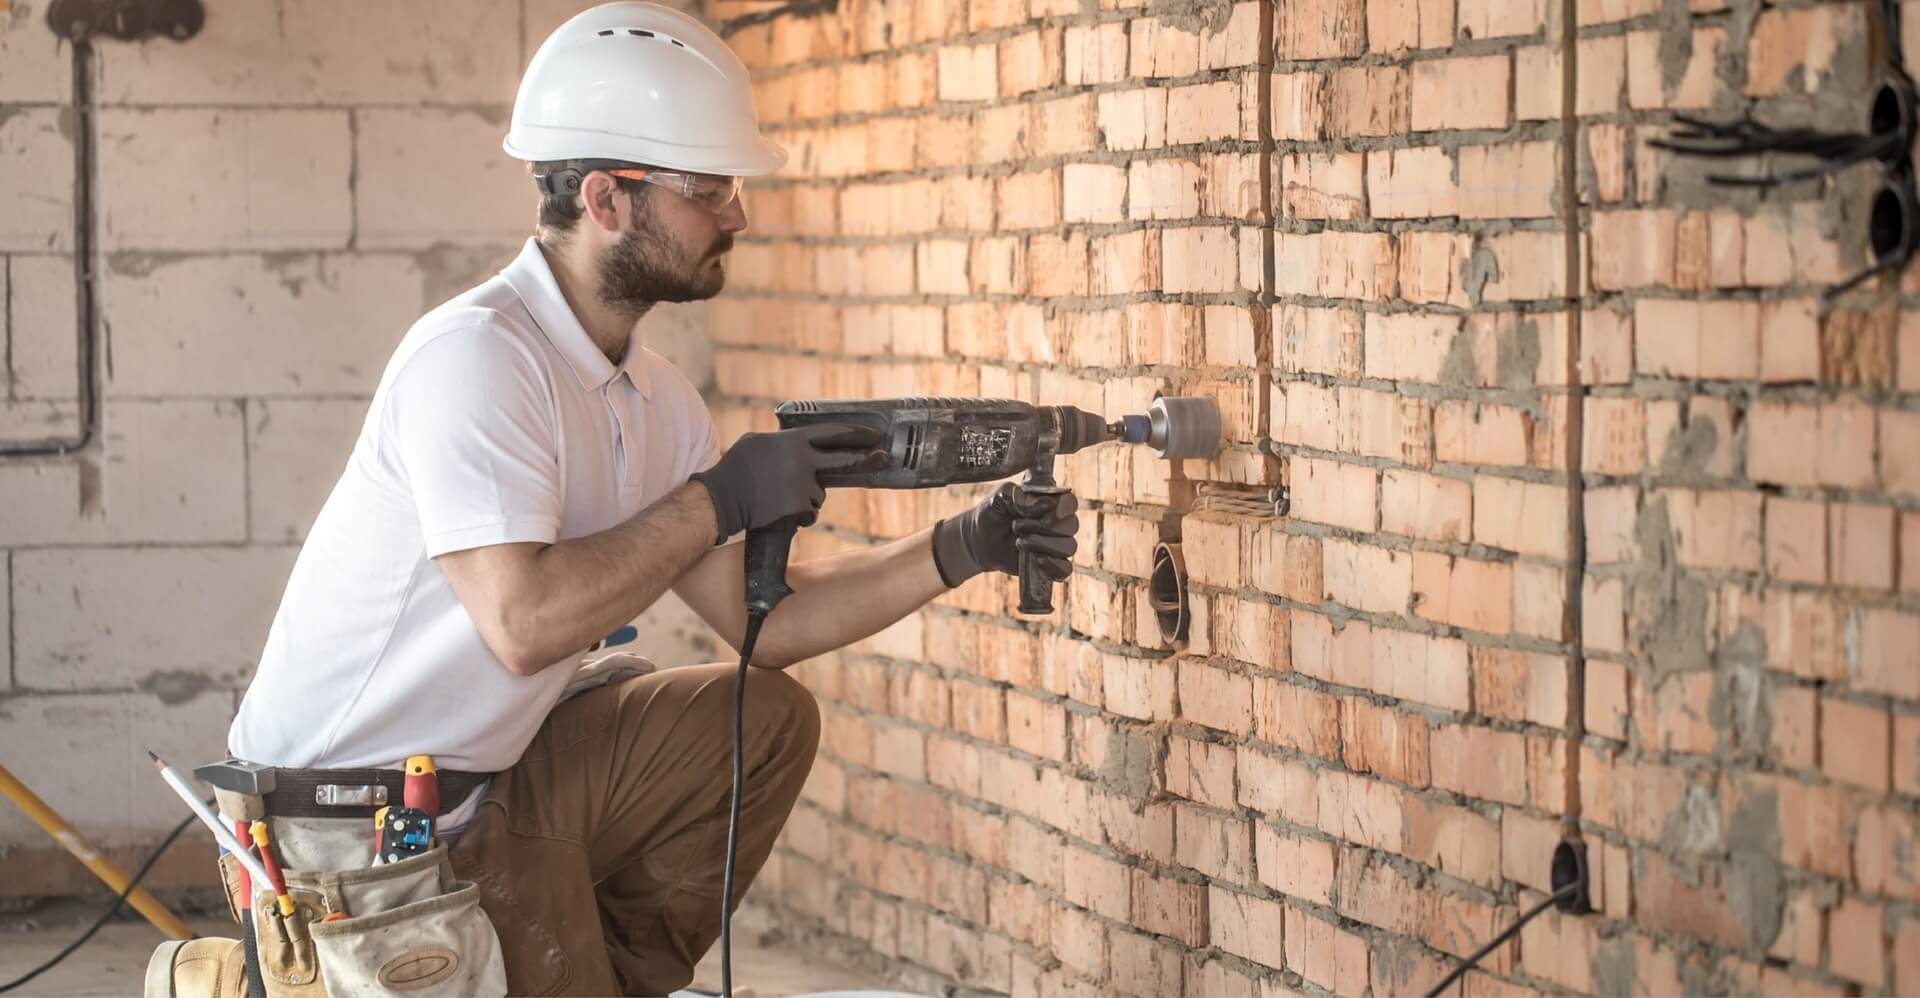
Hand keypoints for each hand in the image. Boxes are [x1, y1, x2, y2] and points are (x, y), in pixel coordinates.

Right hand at [690, 423, 887, 542]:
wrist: (723, 499)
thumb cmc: (735, 468)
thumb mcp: (757, 441)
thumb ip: (782, 441)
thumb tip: (797, 444)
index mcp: (792, 441)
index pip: (832, 433)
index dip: (856, 433)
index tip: (874, 435)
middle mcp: (803, 461)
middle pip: (843, 460)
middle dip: (866, 459)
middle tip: (883, 458)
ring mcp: (803, 486)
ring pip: (819, 493)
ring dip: (807, 496)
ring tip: (780, 496)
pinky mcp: (799, 508)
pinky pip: (808, 512)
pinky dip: (799, 513)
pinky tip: (779, 509)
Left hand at [930, 482, 1078, 587]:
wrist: (978, 539)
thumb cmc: (993, 513)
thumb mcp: (1001, 497)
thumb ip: (1020, 494)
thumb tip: (1043, 505)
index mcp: (1051, 502)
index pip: (1070, 503)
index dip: (1064, 507)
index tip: (1048, 511)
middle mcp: (1058, 524)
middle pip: (1071, 525)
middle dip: (1044, 526)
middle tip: (1017, 525)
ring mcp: (1055, 546)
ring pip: (1069, 547)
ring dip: (1043, 544)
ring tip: (1019, 541)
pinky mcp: (1050, 566)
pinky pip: (1065, 570)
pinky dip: (1054, 566)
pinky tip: (1037, 560)